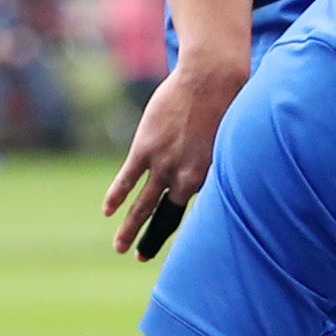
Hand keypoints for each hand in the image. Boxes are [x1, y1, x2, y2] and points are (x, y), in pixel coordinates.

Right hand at [106, 48, 249, 254]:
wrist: (212, 78)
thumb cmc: (228, 103)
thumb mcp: (227, 140)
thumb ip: (216, 160)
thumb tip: (216, 171)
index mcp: (208, 177)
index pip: (190, 210)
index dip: (177, 227)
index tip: (170, 241)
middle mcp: (185, 177)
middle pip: (164, 216)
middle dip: (151, 238)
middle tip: (140, 257)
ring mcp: (164, 163)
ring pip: (143, 204)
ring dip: (129, 227)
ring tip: (118, 248)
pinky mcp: (146, 147)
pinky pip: (127, 178)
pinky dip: (116, 195)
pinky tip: (108, 211)